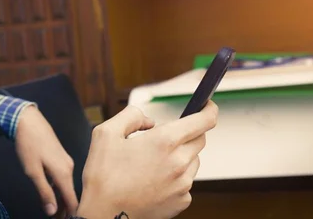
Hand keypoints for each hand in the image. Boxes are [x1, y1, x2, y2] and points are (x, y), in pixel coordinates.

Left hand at [15, 105, 77, 216]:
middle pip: (70, 194)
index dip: (71, 214)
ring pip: (66, 185)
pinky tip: (51, 192)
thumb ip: (44, 192)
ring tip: (55, 212)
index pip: (72, 200)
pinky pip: (62, 176)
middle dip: (66, 209)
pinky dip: (59, 187)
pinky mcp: (60, 156)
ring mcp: (65, 161)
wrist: (28, 121)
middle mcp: (68, 167)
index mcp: (63, 173)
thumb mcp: (33, 172)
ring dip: (61, 199)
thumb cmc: (29, 145)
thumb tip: (52, 211)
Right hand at [76, 101, 218, 218]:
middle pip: (200, 139)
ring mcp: (183, 184)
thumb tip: (149, 120)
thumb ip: (131, 115)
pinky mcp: (181, 201)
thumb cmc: (103, 176)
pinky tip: (153, 180)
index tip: (207, 106)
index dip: (209, 109)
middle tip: (161, 139)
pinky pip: (186, 182)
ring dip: (181, 155)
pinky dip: (176, 177)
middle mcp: (179, 162)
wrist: (104, 215)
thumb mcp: (106, 133)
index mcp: (164, 141)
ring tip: (152, 163)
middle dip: (187, 133)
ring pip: (193, 160)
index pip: (204, 120)